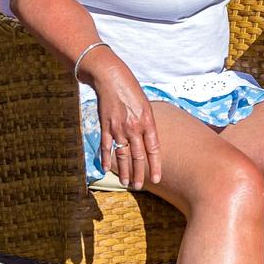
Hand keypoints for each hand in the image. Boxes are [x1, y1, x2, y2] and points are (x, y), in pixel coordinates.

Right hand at [89, 61, 161, 189]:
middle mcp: (134, 127)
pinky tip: (107, 169)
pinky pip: (106, 146)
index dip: (155, 165)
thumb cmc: (131, 90)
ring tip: (126, 183)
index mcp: (147, 122)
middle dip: (139, 173)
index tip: (157, 179)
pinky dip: (106, 159)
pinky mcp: (105, 126)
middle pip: (138, 156)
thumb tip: (149, 142)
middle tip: (139, 186)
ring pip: (122, 155)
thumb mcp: (146, 105)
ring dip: (124, 171)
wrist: (111, 77)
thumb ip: (148, 124)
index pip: (153, 149)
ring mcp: (118, 128)